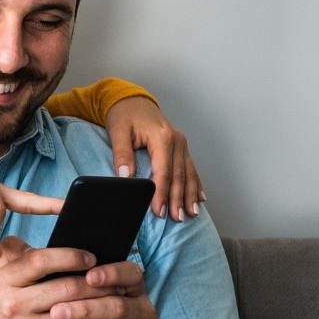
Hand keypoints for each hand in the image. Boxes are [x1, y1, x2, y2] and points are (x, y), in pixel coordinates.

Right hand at [0, 236, 114, 318]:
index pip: (42, 260)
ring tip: (115, 298)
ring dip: (101, 306)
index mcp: (4, 282)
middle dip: (96, 282)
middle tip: (113, 280)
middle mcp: (14, 306)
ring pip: (78, 314)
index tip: (90, 258)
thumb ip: (11, 256)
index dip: (71, 256)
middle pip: (67, 287)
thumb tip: (32, 241)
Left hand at [45, 260, 167, 318]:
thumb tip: (49, 269)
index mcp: (135, 291)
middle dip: (86, 310)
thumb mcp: (106, 300)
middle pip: (119, 308)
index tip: (88, 275)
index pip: (131, 275)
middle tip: (55, 312)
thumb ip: (85, 287)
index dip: (112, 274)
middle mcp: (144, 314)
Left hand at [104, 96, 205, 220]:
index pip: (163, 172)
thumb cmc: (124, 115)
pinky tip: (200, 197)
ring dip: (190, 195)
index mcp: (162, 138)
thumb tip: (125, 176)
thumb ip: (122, 154)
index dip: (162, 193)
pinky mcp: (181, 146)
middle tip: (176, 218)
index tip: (159, 211)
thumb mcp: (118, 132)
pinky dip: (196, 184)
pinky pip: (191, 167)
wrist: (132, 100)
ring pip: (189, 173)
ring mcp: (181, 143)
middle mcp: (177, 141)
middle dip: (179, 199)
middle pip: (179, 175)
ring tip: (191, 213)